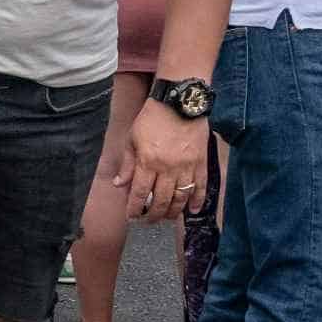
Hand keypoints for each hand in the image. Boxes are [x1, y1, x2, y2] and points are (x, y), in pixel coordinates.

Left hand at [117, 102, 206, 224]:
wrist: (180, 101)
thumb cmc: (152, 118)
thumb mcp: (132, 138)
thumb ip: (128, 164)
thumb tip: (120, 185)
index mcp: (148, 162)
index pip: (140, 194)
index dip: (135, 209)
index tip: (132, 216)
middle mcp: (168, 168)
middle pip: (161, 201)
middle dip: (153, 215)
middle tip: (148, 220)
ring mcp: (187, 167)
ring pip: (180, 198)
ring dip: (173, 212)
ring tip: (166, 217)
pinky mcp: (201, 162)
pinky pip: (200, 186)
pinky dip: (197, 201)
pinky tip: (192, 210)